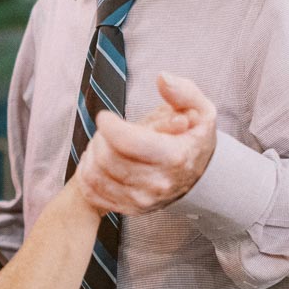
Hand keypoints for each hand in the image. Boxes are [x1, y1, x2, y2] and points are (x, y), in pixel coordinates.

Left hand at [75, 72, 216, 215]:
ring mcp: (142, 200)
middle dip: (101, 137)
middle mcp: (158, 183)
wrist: (199, 175)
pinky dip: (89, 174)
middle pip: (107, 157)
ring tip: (106, 145)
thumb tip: (163, 78)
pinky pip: (92, 192)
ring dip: (93, 155)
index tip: (106, 117)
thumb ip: (183, 92)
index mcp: (174, 156)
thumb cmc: (192, 137)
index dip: (109, 125)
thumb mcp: (200, 110)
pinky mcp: (129, 209)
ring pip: (96, 175)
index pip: (127, 141)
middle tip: (108, 130)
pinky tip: (100, 162)